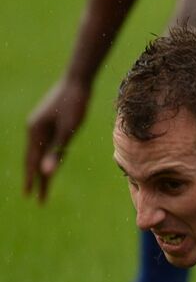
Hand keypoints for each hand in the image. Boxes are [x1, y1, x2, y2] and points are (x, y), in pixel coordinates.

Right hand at [23, 78, 89, 201]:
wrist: (77, 82)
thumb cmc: (74, 105)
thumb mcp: (67, 130)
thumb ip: (56, 152)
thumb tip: (47, 172)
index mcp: (35, 132)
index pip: (33, 162)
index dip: (33, 180)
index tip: (31, 197)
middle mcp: (34, 130)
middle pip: (34, 159)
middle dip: (36, 179)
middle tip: (36, 198)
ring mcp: (40, 125)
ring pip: (40, 152)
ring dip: (43, 169)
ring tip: (44, 185)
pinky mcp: (49, 122)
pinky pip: (47, 144)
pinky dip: (49, 156)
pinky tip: (53, 162)